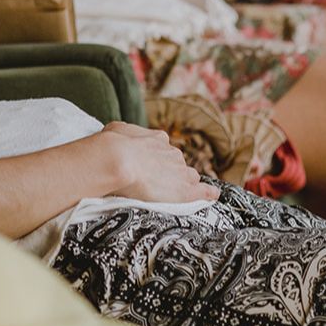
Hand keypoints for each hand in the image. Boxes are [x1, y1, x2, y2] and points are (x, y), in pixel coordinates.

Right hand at [98, 123, 219, 204]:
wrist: (119, 159)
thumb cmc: (113, 144)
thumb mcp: (115, 129)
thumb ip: (123, 132)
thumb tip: (120, 132)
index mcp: (158, 140)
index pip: (164, 150)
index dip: (157, 160)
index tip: (149, 167)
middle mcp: (173, 154)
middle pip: (178, 165)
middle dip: (170, 173)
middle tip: (156, 184)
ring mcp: (182, 172)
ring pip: (190, 177)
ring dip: (186, 184)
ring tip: (177, 195)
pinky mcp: (186, 190)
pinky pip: (204, 191)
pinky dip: (207, 194)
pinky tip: (211, 196)